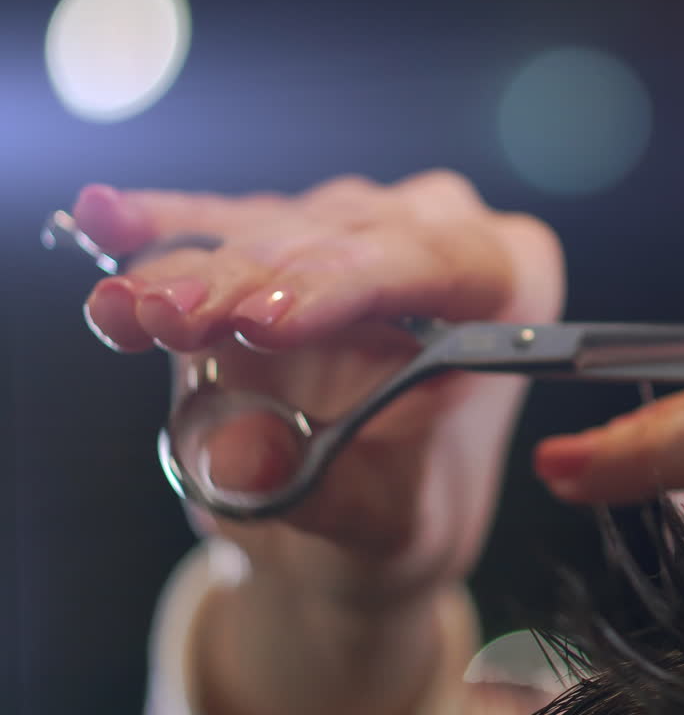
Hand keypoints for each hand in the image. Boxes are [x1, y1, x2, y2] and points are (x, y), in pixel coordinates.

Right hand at [76, 173, 563, 712]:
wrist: (355, 516)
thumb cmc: (401, 512)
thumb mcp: (386, 526)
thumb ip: (329, 493)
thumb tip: (242, 456)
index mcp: (509, 285)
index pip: (439, 266)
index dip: (350, 286)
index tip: (269, 323)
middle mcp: (439, 234)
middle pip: (342, 242)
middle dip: (252, 284)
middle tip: (175, 319)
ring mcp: (357, 224)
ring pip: (270, 232)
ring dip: (194, 272)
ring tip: (132, 309)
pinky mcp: (279, 234)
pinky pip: (217, 227)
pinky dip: (162, 237)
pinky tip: (108, 223)